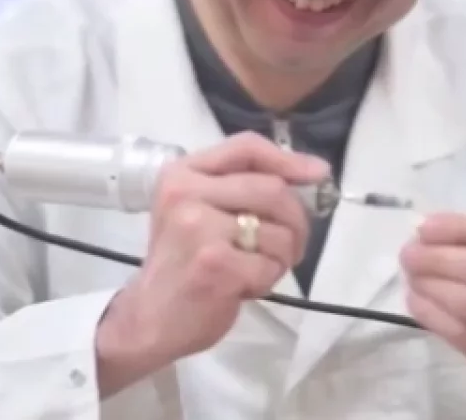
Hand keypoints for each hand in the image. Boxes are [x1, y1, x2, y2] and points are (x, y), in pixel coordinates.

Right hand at [95, 132, 329, 395]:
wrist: (147, 318)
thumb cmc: (183, 262)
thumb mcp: (198, 209)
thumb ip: (241, 185)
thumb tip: (313, 170)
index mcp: (182, 173)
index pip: (246, 147)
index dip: (288, 159)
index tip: (317, 173)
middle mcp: (186, 193)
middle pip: (273, 189)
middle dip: (296, 222)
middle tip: (289, 246)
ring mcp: (199, 228)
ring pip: (279, 231)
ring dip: (281, 257)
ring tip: (253, 269)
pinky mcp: (215, 264)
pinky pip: (270, 265)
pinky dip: (267, 280)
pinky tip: (242, 286)